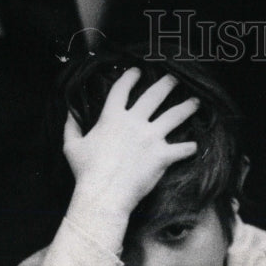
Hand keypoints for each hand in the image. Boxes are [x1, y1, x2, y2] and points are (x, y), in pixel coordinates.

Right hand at [64, 69, 198, 218]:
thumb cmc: (86, 172)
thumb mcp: (71, 146)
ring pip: (174, 116)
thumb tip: (68, 113)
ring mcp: (151, 137)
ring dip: (187, 107)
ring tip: (196, 102)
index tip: (138, 70)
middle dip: (167, 84)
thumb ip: (72, 127)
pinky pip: (182, 149)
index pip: (121, 89)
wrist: (104, 194)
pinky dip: (190, 148)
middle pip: (154, 96)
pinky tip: (195, 146)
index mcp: (112, 117)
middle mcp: (134, 122)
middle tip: (175, 78)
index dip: (130, 77)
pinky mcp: (163, 155)